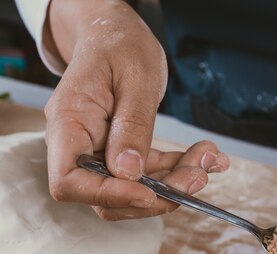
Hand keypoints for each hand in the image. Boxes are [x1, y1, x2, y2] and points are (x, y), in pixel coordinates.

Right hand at [43, 0, 228, 218]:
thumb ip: (132, 126)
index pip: (69, 181)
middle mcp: (78, 144)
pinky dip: (177, 169)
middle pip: (106, 196)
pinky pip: (147, 172)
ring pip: (132, 188)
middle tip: (197, 175)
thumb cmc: (119, 44)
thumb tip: (128, 172)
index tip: (149, 192)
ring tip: (208, 158)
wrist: (115, 34)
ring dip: (174, 182)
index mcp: (68, 123)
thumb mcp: (136, 78)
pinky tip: (206, 157)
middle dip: (155, 194)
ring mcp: (99, 151)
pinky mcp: (121, 152)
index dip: (107, 195)